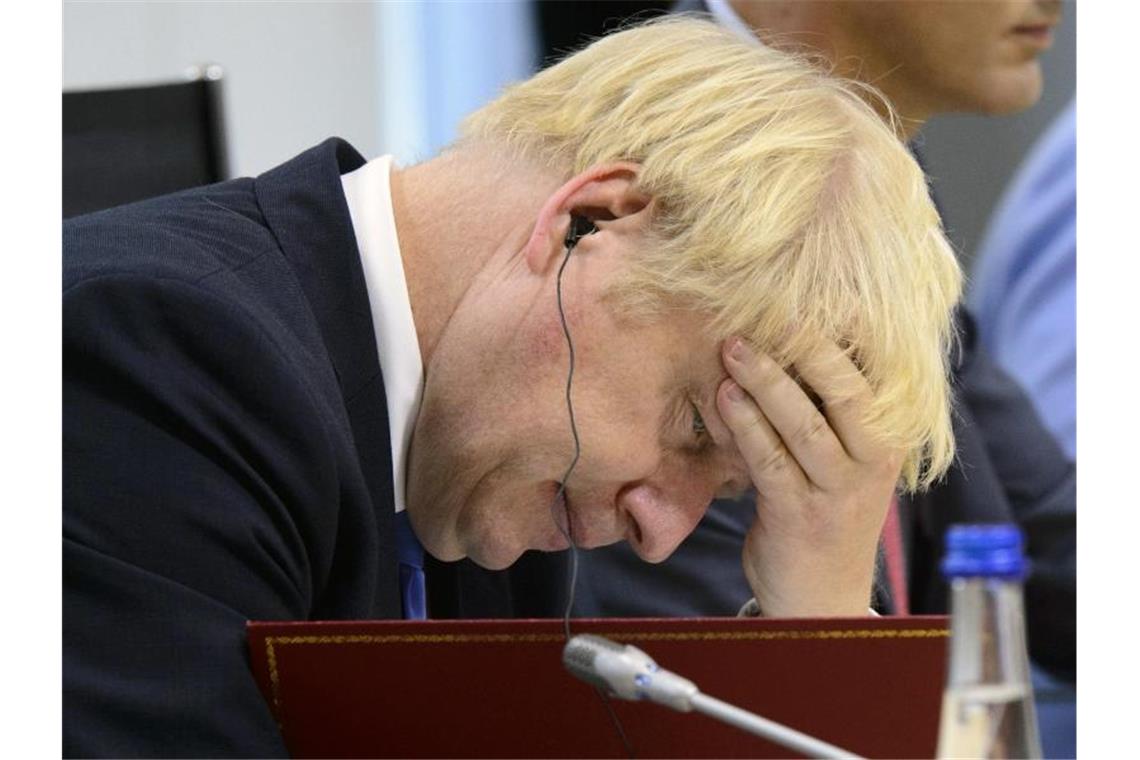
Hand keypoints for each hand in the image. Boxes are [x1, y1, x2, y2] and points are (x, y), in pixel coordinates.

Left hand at [716, 337, 901, 616]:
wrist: (820, 595)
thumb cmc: (826, 511)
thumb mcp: (846, 458)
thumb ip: (831, 408)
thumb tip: (793, 337)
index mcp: (890, 437)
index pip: (873, 374)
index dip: (840, 333)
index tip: (803, 293)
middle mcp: (874, 462)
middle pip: (846, 392)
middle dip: (804, 348)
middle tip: (763, 312)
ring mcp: (838, 490)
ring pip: (805, 423)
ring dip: (765, 381)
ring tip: (732, 347)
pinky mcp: (798, 515)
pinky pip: (770, 459)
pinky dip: (745, 424)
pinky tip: (724, 397)